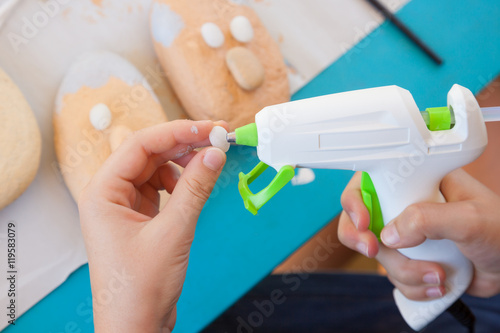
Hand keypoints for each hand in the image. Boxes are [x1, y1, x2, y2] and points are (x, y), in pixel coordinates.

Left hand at [78, 120, 226, 331]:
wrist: (136, 325)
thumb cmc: (141, 286)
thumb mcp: (173, 232)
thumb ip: (195, 188)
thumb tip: (215, 153)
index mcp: (103, 192)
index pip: (141, 145)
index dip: (178, 131)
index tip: (210, 128)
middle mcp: (109, 194)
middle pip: (149, 153)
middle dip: (184, 145)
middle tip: (218, 139)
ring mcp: (124, 205)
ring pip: (156, 169)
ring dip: (182, 163)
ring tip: (208, 166)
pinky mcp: (138, 217)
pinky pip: (160, 187)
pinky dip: (179, 183)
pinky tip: (193, 189)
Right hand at [338, 169, 499, 300]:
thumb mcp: (470, 218)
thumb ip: (429, 219)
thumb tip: (390, 234)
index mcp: (416, 182)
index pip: (370, 183)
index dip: (356, 201)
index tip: (364, 223)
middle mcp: (404, 206)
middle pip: (360, 220)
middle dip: (363, 240)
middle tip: (375, 251)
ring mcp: (406, 235)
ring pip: (378, 254)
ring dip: (403, 272)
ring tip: (437, 275)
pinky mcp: (411, 260)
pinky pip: (393, 277)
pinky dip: (412, 286)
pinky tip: (438, 285)